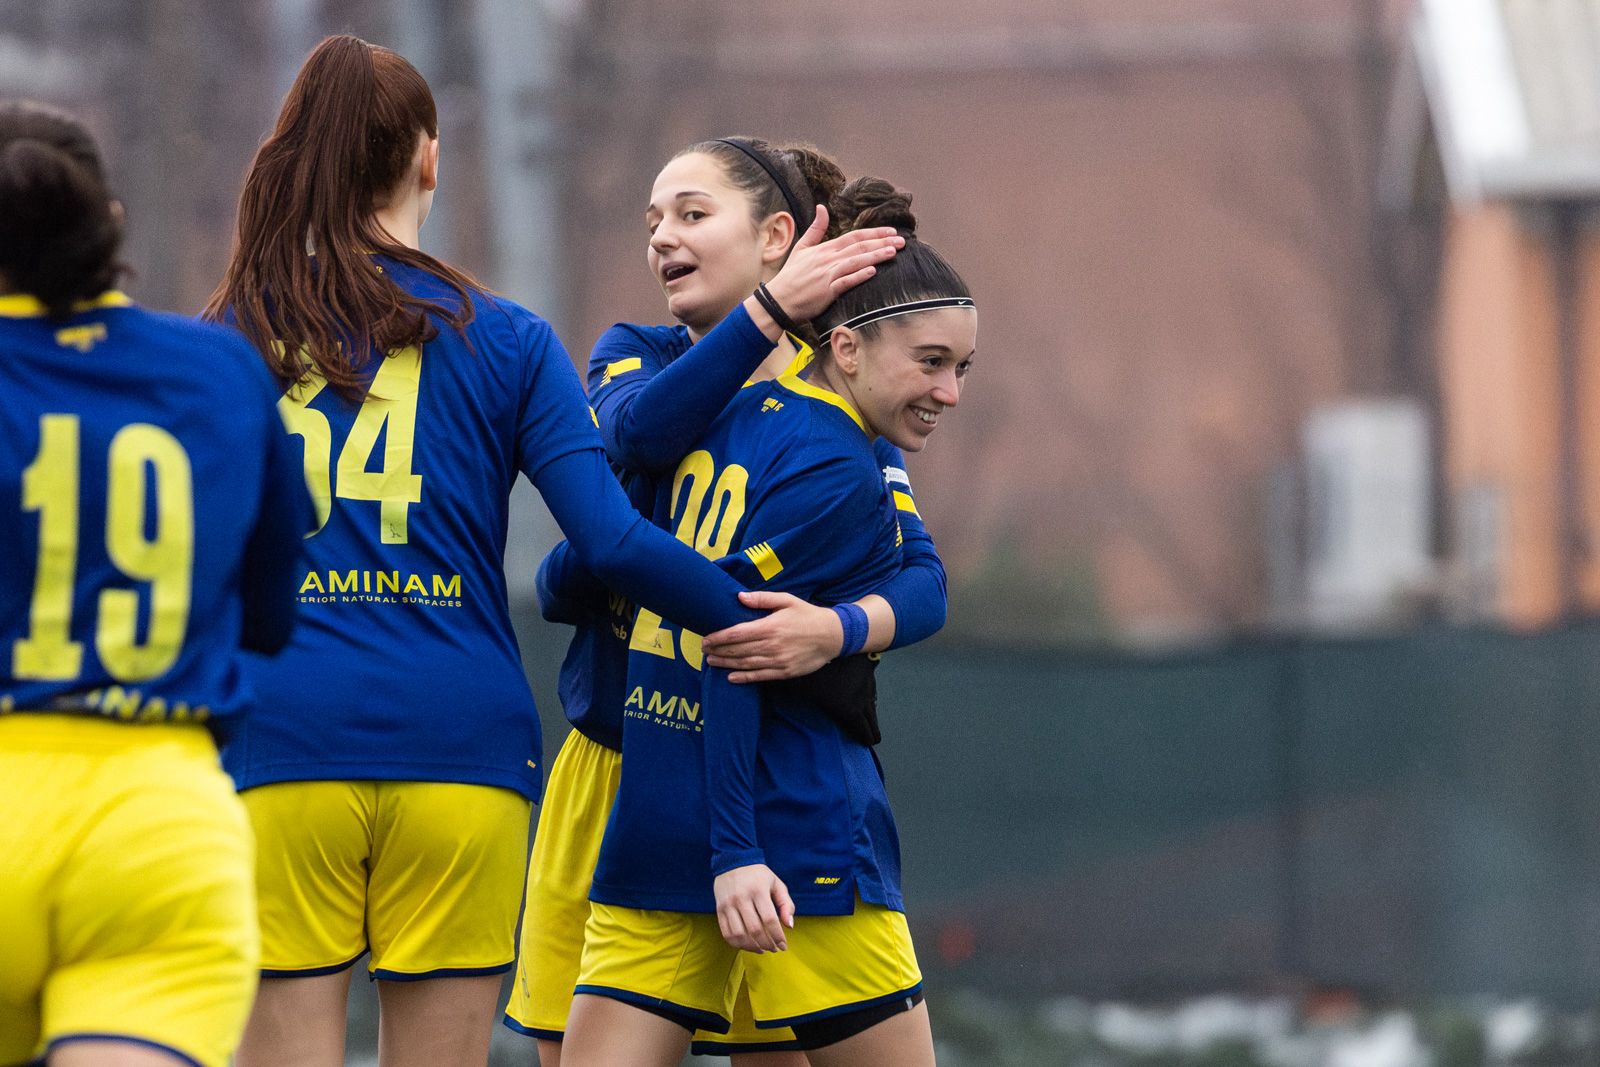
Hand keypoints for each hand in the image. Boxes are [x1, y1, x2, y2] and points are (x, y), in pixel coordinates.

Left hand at [703, 591, 842, 681]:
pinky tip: (731, 677)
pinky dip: (744, 678)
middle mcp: (772, 645)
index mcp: (771, 626)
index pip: (737, 633)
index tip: (706, 638)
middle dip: (719, 650)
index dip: (719, 637)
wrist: (832, 635)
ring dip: (726, 663)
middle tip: (704, 649)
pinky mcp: (785, 672)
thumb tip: (740, 597)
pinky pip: (760, 676)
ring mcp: (778, 661)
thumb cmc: (807, 615)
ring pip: (746, 664)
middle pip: (738, 650)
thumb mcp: (787, 600)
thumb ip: (763, 598)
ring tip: (712, 661)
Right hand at [714, 864, 794, 952]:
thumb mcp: (777, 884)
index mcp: (758, 890)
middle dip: (766, 944)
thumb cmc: (759, 875)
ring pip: (739, 934)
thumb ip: (786, 904)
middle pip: (754, 929)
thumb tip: (789, 926)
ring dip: (752, 947)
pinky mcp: (719, 909)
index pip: (769, 920)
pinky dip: (737, 944)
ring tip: (762, 949)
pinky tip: (747, 946)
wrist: (733, 862)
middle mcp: (742, 898)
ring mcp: (728, 904)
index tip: (783, 946)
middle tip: (774, 949)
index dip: (777, 936)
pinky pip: (726, 933)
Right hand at [761, 206, 903, 321]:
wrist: (778, 300)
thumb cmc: (791, 276)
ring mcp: (828, 275)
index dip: (874, 233)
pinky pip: (845, 282)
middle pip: (859, 247)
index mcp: (825, 249)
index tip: (891, 231)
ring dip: (875, 256)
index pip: (854, 236)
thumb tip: (822, 207)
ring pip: (856, 262)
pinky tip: (873, 272)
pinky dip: (859, 276)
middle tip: (902, 241)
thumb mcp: (801, 247)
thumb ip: (815, 228)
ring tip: (893, 252)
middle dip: (882, 242)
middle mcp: (828, 259)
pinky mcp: (827, 291)